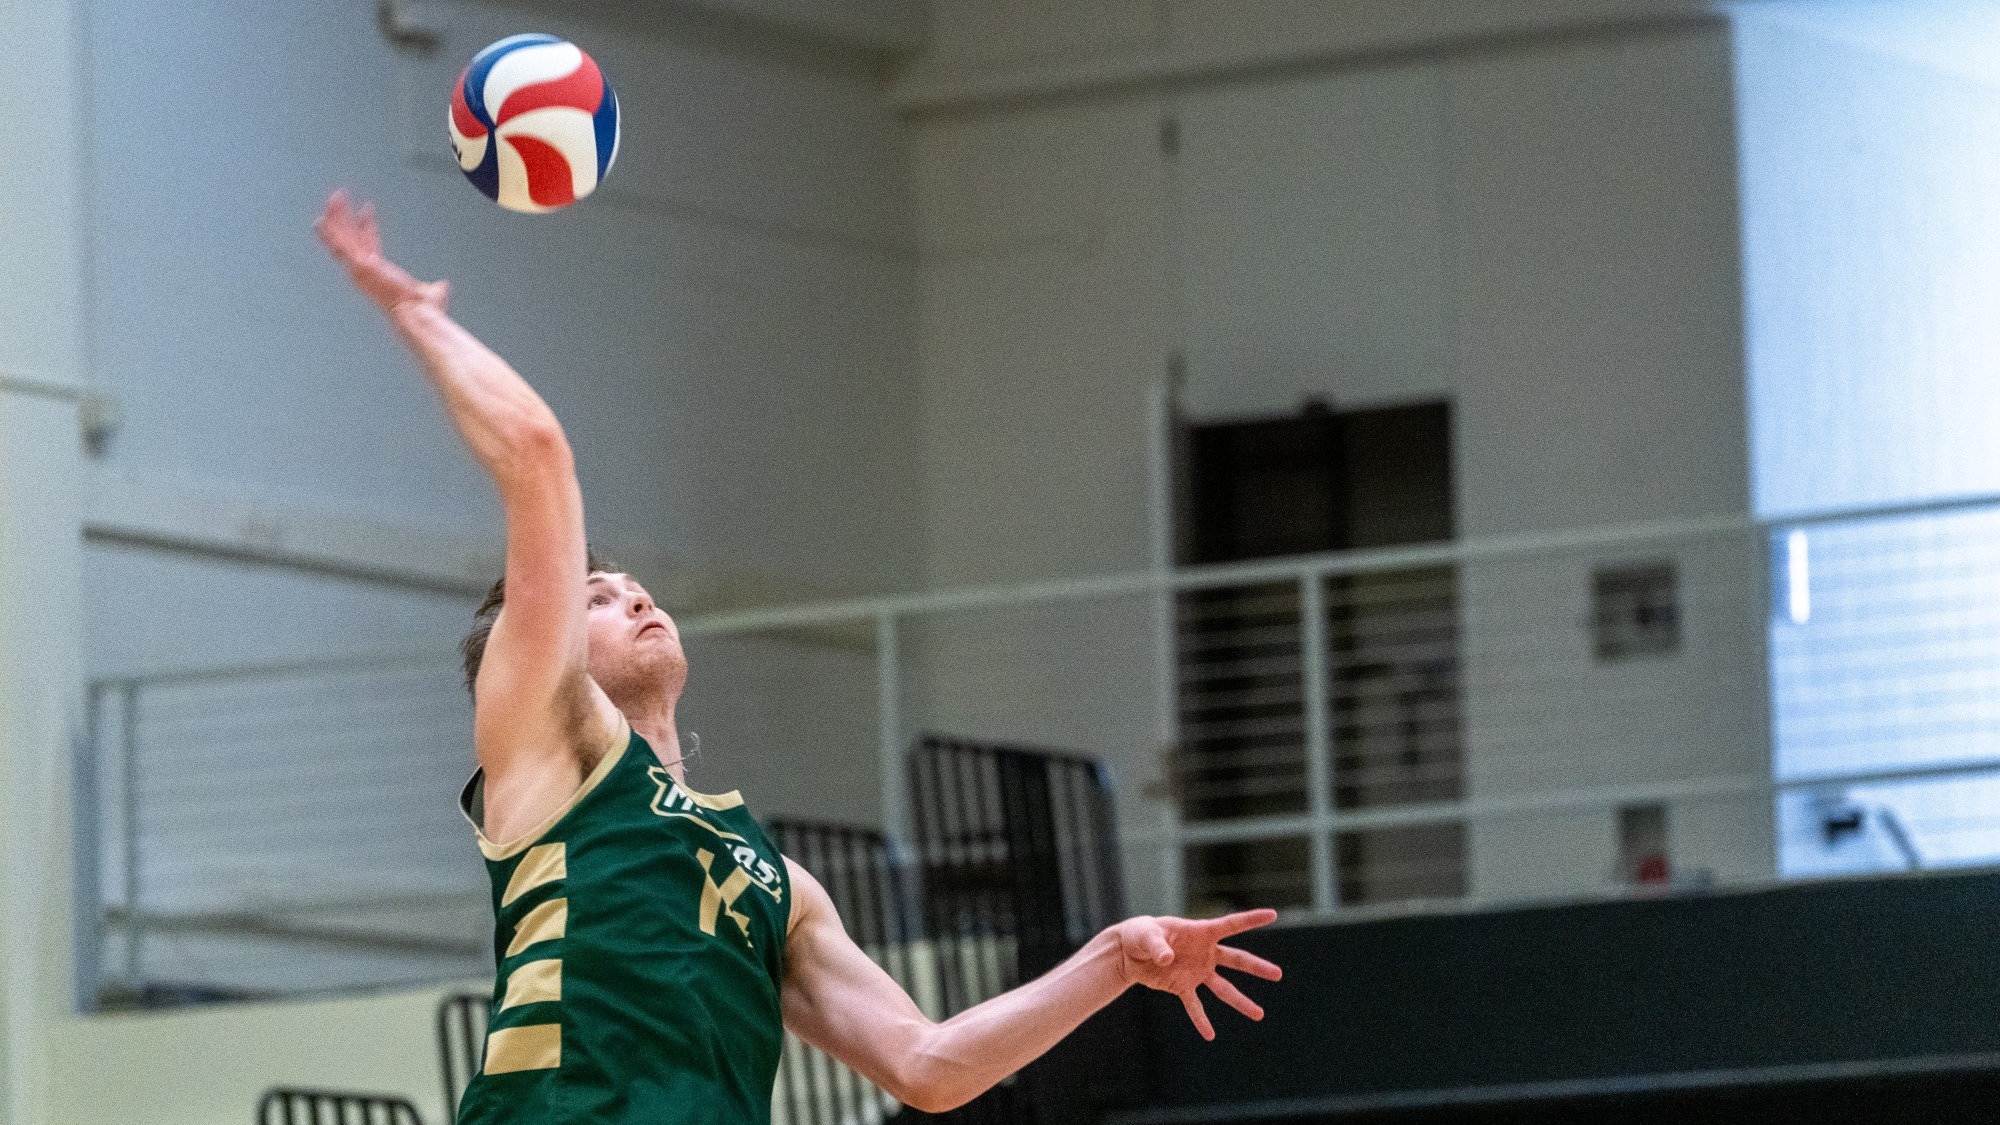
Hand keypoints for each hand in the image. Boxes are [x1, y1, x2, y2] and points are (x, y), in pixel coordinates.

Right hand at [314, 190, 448, 316]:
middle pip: (351, 239)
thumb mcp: (430, 293)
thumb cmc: (423, 309)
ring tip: (333, 199)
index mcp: (380, 273)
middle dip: (344, 219)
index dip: (368, 227)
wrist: (417, 315)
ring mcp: (360, 269)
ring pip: (343, 239)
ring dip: (337, 219)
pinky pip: (342, 245)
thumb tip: (442, 287)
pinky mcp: (360, 267)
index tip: (367, 209)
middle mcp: (366, 271)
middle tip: (338, 200)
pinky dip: (332, 232)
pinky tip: (323, 220)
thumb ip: (435, 288)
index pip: (370, 245)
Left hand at [1111, 909, 1281, 1040]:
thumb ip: (1159, 946)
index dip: (1251, 919)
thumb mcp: (1147, 935)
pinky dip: (1200, 1020)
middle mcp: (1204, 953)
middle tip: (1278, 974)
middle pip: (1236, 960)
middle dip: (1257, 967)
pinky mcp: (1183, 987)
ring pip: (1223, 988)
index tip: (1273, 914)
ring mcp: (1196, 971)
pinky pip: (1195, 1006)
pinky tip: (1209, 1035)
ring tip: (1259, 1014)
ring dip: (1241, 1001)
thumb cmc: (1140, 934)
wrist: (1128, 952)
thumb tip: (1167, 960)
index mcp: (1200, 932)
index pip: (1230, 925)